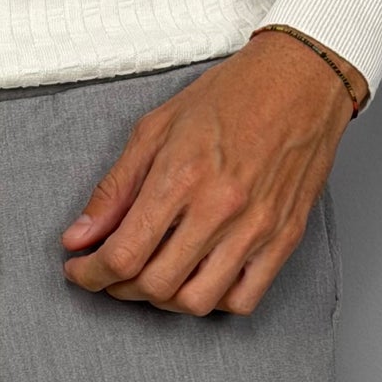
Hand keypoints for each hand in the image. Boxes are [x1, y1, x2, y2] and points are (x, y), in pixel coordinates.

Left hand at [61, 32, 364, 317]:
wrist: (302, 80)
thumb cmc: (232, 96)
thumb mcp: (156, 128)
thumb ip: (115, 188)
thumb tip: (79, 236)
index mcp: (182, 177)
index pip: (123, 254)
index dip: (91, 274)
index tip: (80, 270)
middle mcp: (220, 208)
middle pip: (155, 285)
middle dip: (120, 288)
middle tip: (112, 273)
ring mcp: (256, 228)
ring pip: (196, 301)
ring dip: (164, 300)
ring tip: (153, 276)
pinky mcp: (284, 239)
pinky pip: (242, 299)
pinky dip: (213, 301)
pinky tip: (199, 277)